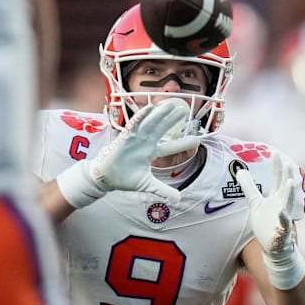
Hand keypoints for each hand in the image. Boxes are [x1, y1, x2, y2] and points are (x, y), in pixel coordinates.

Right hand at [56, 99, 187, 207]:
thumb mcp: (147, 185)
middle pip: (162, 129)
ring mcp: (135, 139)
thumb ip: (163, 190)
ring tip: (172, 104)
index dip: (183, 143)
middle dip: (172, 120)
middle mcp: (145, 143)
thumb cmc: (124, 178)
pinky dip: (141, 117)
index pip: (170, 147)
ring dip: (160, 114)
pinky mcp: (125, 137)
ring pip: (150, 124)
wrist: (106, 178)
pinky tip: (149, 108)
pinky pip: (133, 125)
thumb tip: (178, 200)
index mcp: (151, 153)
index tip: (197, 139)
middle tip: (184, 110)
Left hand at [236, 155, 304, 289]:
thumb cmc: (266, 222)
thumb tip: (240, 171)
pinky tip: (282, 213)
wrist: (274, 247)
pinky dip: (284, 220)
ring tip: (290, 182)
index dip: (277, 167)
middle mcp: (282, 205)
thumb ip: (249, 187)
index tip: (275, 153)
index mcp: (276, 197)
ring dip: (290, 193)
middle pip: (285, 187)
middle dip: (286, 175)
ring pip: (288, 204)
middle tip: (287, 161)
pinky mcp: (282, 232)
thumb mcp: (255, 202)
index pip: (277, 179)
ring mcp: (283, 218)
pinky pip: (284, 226)